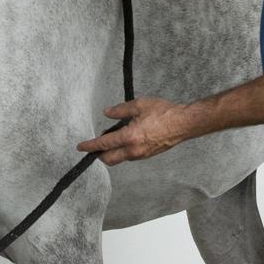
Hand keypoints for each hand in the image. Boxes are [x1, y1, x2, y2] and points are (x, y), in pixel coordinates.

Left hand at [77, 98, 193, 164]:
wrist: (183, 123)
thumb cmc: (163, 113)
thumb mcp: (139, 105)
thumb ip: (120, 110)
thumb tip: (107, 113)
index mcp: (129, 137)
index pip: (104, 144)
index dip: (90, 145)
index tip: (81, 147)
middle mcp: (134, 150)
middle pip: (109, 159)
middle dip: (99, 154)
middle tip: (94, 145)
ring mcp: (141, 155)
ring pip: (120, 158)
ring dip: (112, 151)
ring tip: (112, 136)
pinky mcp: (148, 155)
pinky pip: (130, 156)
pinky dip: (122, 150)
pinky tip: (125, 138)